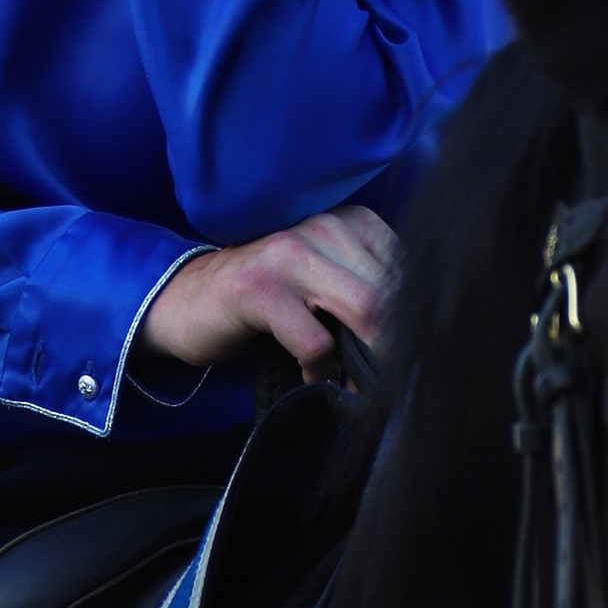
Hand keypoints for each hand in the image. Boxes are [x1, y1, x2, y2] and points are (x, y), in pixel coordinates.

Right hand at [143, 203, 395, 378]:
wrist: (186, 299)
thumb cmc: (268, 297)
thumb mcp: (326, 281)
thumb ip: (369, 293)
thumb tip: (422, 342)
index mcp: (350, 221)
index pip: (411, 273)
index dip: (415, 323)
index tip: (408, 359)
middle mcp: (324, 226)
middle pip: (393, 294)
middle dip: (397, 349)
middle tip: (388, 385)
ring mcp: (290, 253)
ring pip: (366, 309)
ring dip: (367, 363)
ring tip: (355, 386)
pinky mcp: (261, 289)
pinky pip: (317, 340)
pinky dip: (321, 371)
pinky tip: (310, 375)